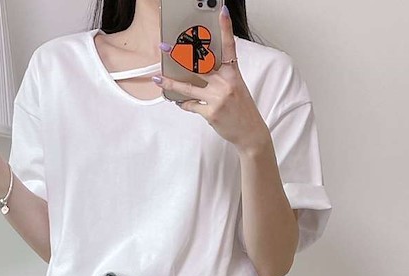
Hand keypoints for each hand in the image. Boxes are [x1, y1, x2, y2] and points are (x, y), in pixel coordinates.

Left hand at [155, 4, 269, 152]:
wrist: (250, 132)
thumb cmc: (241, 108)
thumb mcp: (236, 86)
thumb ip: (220, 75)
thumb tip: (198, 69)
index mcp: (233, 72)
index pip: (229, 46)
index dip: (226, 27)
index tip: (222, 11)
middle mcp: (225, 82)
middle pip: (199, 64)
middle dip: (179, 55)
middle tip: (165, 47)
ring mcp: (217, 98)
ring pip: (188, 87)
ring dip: (170, 82)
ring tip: (158, 78)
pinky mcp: (211, 113)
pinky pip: (191, 105)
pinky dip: (184, 104)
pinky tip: (179, 102)